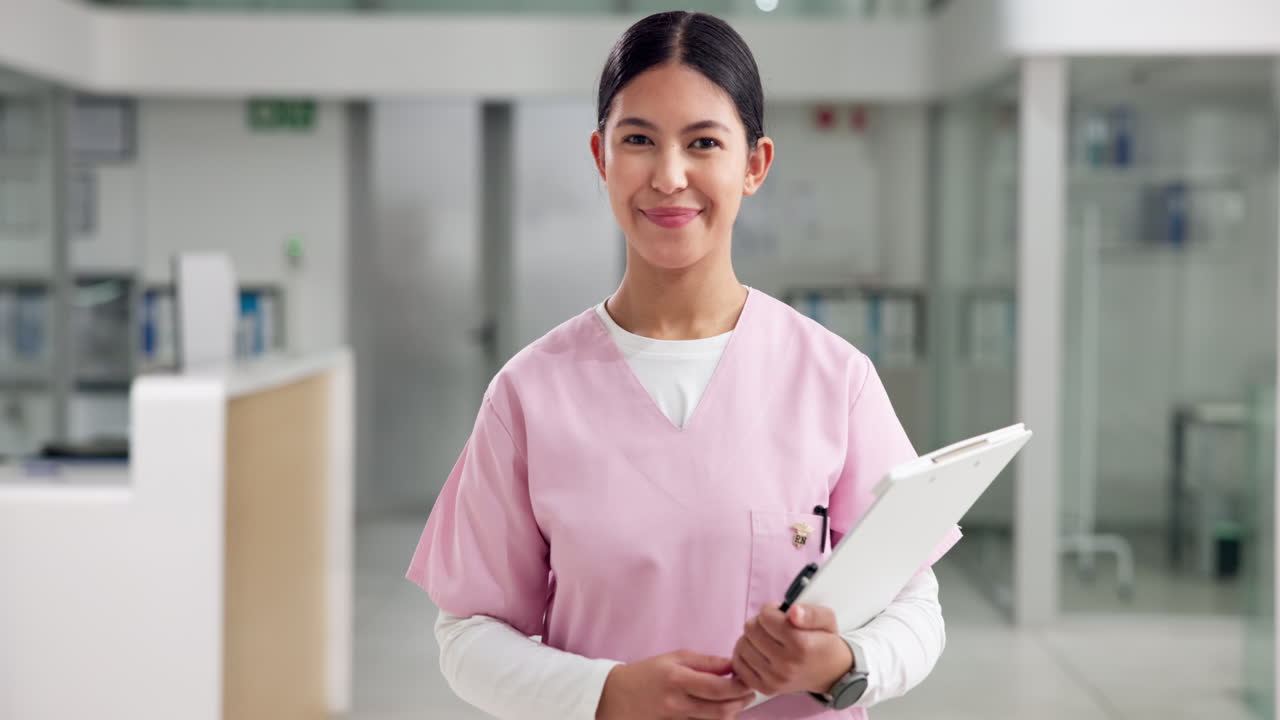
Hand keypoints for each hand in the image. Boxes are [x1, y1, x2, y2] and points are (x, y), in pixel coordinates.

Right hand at [596, 649, 755, 719]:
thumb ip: (705, 662)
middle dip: (742, 702)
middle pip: (721, 710)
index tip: (747, 680)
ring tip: (736, 701)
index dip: (739, 686)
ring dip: (732, 712)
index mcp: (677, 679)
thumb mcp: (674, 658)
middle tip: (749, 692)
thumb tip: (732, 664)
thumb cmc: (647, 673)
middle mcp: (677, 703)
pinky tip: (719, 711)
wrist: (616, 696)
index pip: (718, 688)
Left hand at [730, 602, 852, 696]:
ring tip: (768, 639)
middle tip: (774, 627)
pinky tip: (759, 651)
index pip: (766, 616)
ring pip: (742, 644)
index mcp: (801, 645)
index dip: (772, 610)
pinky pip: (739, 664)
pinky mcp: (764, 688)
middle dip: (760, 622)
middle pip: (751, 629)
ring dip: (752, 637)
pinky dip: (745, 654)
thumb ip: (810, 612)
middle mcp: (786, 665)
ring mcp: (774, 679)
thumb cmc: (825, 643)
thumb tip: (793, 611)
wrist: (831, 674)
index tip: (781, 615)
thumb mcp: (827, 620)